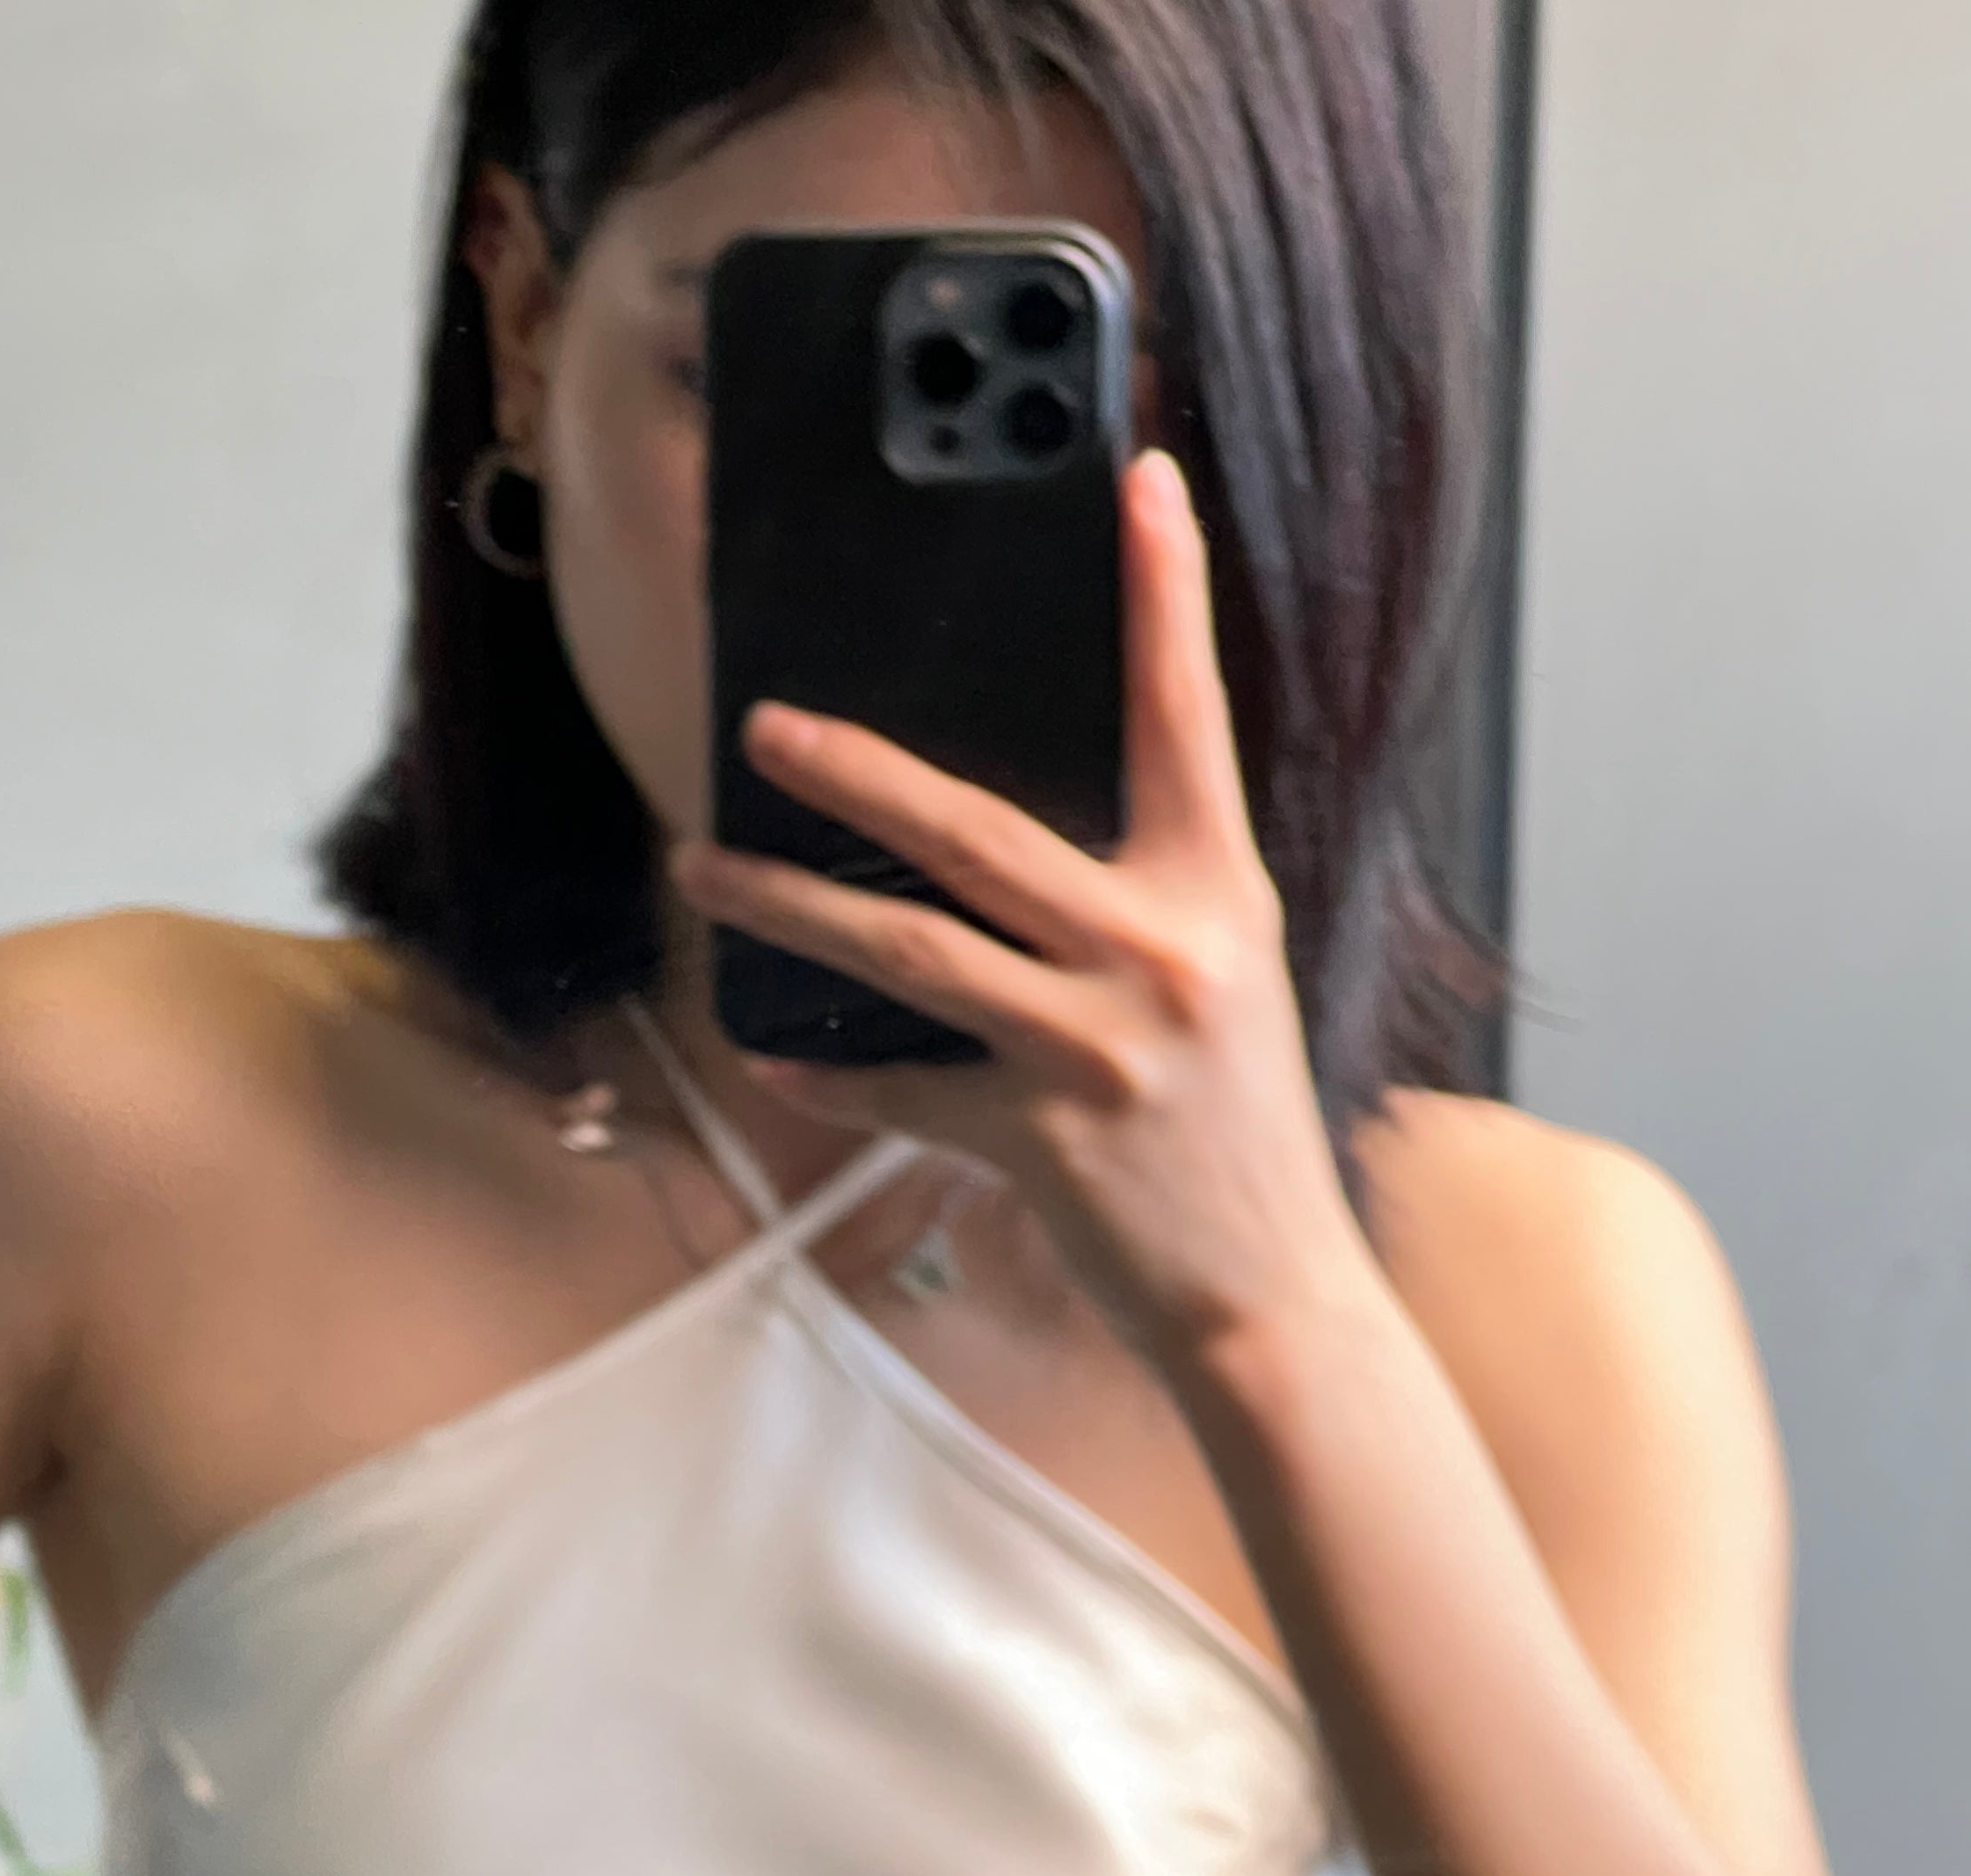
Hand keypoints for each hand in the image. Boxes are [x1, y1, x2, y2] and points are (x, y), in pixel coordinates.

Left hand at [669, 450, 1374, 1366]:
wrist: (1268, 1297)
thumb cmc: (1237, 1137)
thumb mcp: (1221, 987)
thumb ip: (1141, 903)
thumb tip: (1008, 840)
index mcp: (1219, 896)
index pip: (1187, 718)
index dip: (1166, 596)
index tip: (1142, 483)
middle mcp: (1161, 955)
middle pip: (977, 830)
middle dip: (855, 771)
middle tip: (763, 724)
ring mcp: (1097, 1050)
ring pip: (906, 950)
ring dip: (786, 905)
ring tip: (702, 865)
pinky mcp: (1041, 1138)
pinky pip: (900, 1091)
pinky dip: (830, 1077)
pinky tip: (771, 1058)